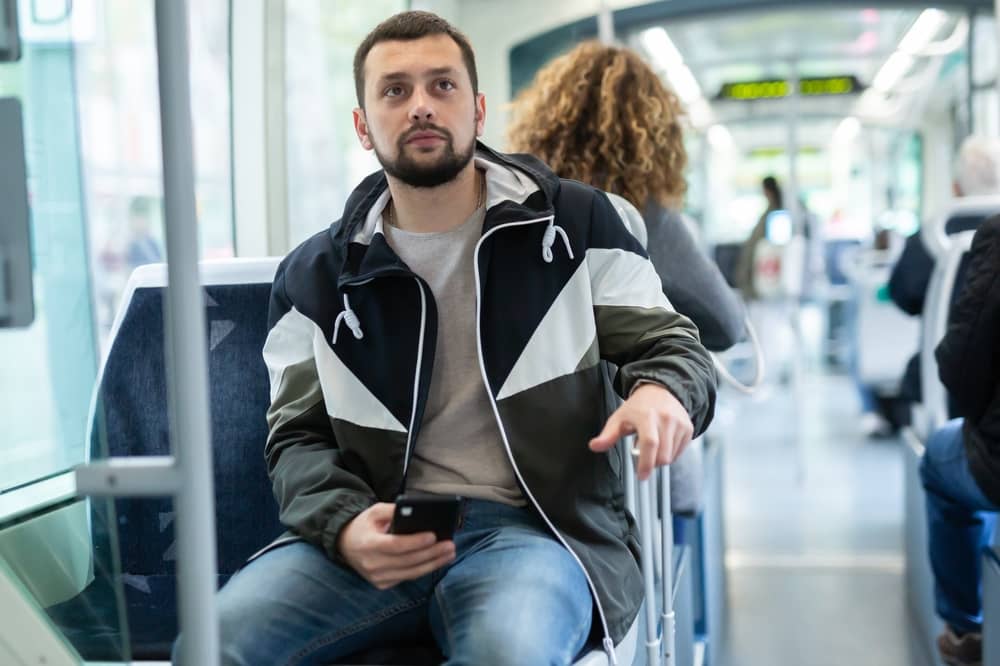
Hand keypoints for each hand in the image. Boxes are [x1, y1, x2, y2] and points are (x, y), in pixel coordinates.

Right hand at [336, 503, 454, 589]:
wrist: (346, 545)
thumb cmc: (365, 525)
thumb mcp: (374, 511)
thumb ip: (393, 509)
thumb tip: (417, 511)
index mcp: (368, 544)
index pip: (395, 545)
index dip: (415, 542)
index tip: (433, 536)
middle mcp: (371, 564)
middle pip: (407, 561)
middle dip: (432, 553)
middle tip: (450, 545)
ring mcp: (376, 577)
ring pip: (411, 573)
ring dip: (433, 564)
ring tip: (449, 553)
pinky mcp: (382, 584)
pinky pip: (407, 577)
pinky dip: (424, 569)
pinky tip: (437, 561)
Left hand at [588, 383, 692, 480]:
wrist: (660, 391)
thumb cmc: (638, 407)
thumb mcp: (619, 418)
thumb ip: (608, 435)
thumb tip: (595, 446)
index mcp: (647, 416)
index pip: (650, 443)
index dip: (646, 463)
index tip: (641, 475)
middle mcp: (666, 419)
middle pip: (663, 455)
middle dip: (652, 463)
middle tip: (643, 456)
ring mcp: (680, 423)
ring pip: (672, 456)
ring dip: (660, 458)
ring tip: (652, 444)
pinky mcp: (688, 428)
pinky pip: (679, 452)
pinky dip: (670, 453)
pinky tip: (663, 442)